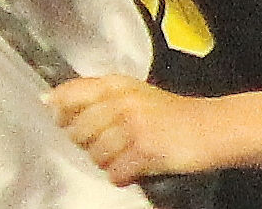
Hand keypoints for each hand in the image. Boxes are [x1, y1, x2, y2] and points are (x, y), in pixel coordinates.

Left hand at [47, 75, 217, 185]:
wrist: (212, 128)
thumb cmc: (172, 114)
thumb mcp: (134, 94)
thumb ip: (95, 96)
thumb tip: (49, 101)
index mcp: (117, 84)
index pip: (71, 93)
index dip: (61, 110)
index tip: (62, 119)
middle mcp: (122, 100)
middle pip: (78, 131)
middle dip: (90, 144)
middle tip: (113, 142)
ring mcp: (133, 125)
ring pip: (96, 155)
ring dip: (110, 162)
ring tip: (129, 155)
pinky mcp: (144, 149)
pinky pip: (115, 173)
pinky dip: (124, 177)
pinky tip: (138, 167)